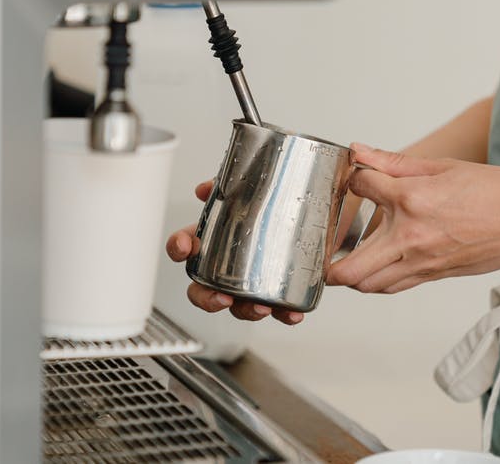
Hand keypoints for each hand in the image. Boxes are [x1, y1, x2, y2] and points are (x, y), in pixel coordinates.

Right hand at [164, 180, 305, 324]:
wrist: (320, 216)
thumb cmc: (284, 201)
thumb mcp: (260, 185)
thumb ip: (233, 184)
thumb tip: (205, 188)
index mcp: (218, 237)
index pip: (187, 245)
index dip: (179, 247)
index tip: (185, 247)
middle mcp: (229, 264)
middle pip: (203, 289)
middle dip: (206, 298)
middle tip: (221, 298)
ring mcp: (253, 281)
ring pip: (237, 307)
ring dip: (245, 311)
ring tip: (261, 307)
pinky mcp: (279, 291)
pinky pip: (277, 310)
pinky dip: (283, 315)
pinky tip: (293, 312)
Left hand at [327, 144, 499, 293]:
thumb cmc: (498, 191)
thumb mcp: (444, 166)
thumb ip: (395, 163)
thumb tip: (360, 152)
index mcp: (413, 199)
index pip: (360, 188)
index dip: (352, 178)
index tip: (354, 175)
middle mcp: (411, 237)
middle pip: (350, 268)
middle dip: (327, 260)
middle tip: (319, 247)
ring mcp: (422, 262)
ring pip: (368, 285)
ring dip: (350, 274)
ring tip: (342, 258)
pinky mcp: (433, 276)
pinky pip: (393, 286)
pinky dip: (377, 279)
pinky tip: (374, 264)